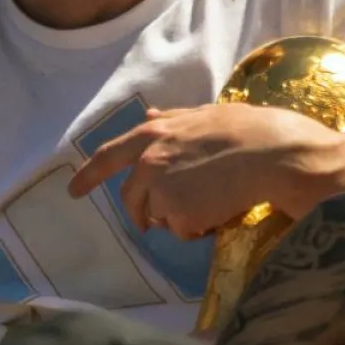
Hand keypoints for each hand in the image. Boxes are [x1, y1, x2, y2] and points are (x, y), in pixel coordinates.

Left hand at [67, 103, 344, 239]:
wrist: (271, 152)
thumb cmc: (245, 129)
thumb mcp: (202, 115)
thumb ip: (171, 119)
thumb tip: (148, 114)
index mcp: (153, 133)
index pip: (109, 156)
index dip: (89, 175)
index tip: (73, 192)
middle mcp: (148, 161)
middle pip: (132, 198)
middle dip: (144, 212)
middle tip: (161, 220)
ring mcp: (160, 189)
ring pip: (161, 217)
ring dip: (180, 216)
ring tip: (213, 201)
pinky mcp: (178, 214)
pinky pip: (184, 230)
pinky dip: (199, 227)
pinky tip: (221, 210)